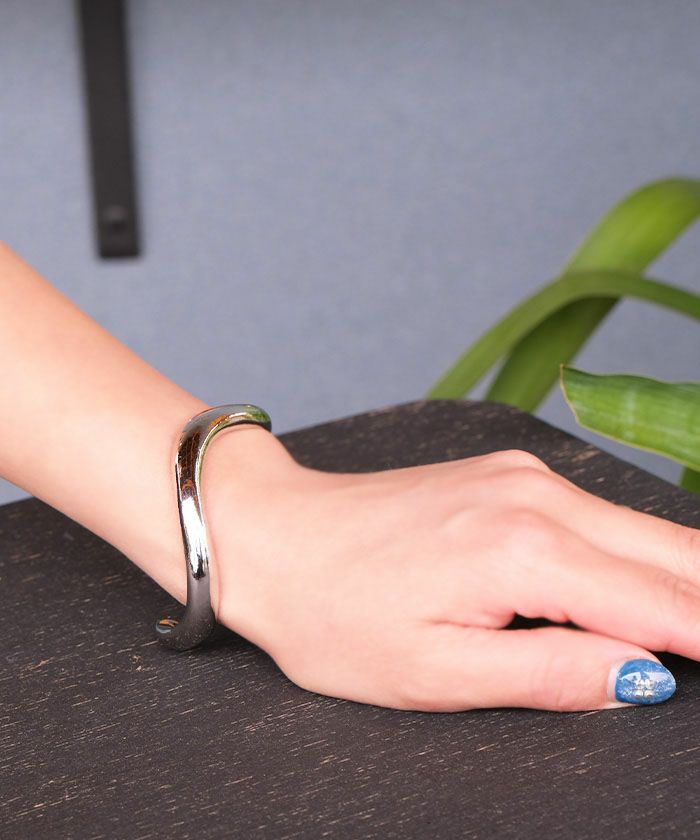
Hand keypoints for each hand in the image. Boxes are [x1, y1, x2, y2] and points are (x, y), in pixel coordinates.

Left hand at [204, 442, 698, 712]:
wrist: (273, 534)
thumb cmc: (333, 613)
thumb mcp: (436, 674)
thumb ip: (552, 674)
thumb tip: (648, 678)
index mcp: (524, 552)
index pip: (666, 606)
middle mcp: (538, 496)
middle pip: (677, 554)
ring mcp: (524, 474)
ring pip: (644, 529)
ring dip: (684, 578)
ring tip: (693, 628)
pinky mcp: (510, 471)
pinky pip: (601, 515)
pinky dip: (638, 554)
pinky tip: (643, 587)